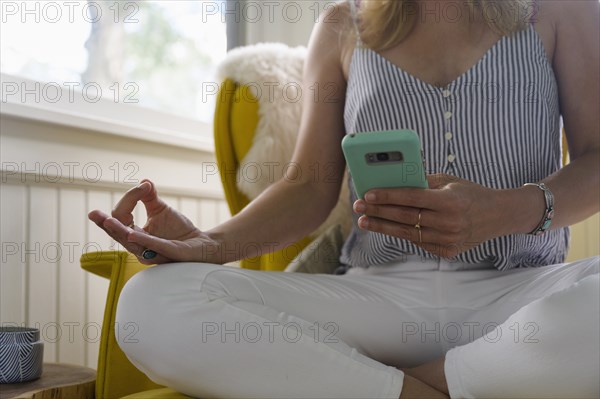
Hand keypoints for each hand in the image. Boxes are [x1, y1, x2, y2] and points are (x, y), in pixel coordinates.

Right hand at [88, 179, 221, 263]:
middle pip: (117, 233)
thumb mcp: (161, 210)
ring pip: (130, 242)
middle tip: (93, 213)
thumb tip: (144, 180)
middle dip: (105, 223)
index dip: (129, 199)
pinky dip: (142, 240)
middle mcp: (138, 246)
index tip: (143, 186)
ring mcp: (151, 252)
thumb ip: (149, 197)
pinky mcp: (166, 254)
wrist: (200, 243)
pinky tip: (132, 233)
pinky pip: (152, 247)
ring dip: (119, 231)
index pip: (121, 216)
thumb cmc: (178, 230)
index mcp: (134, 234)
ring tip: (107, 221)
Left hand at [352, 174, 506, 257]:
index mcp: (450, 201)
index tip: (368, 194)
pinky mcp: (447, 251)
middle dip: (378, 211)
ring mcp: (448, 240)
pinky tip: (386, 227)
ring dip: (383, 226)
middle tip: (358, 207)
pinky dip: (401, 234)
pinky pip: (418, 242)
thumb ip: (423, 182)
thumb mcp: (450, 181)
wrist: (499, 216)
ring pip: (407, 234)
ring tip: (365, 220)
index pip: (412, 198)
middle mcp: (449, 223)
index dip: (388, 196)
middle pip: (405, 218)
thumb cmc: (470, 193)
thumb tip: (394, 181)